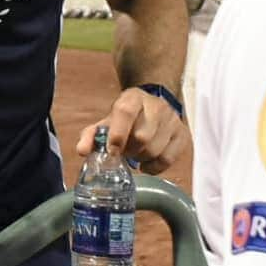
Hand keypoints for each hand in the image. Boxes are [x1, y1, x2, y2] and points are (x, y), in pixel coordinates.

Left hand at [75, 86, 191, 173]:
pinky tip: (146, 162)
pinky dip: (154, 167)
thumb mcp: (106, 122)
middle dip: (130, 150)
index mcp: (133, 98)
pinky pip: (168, 160)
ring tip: (135, 153)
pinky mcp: (183, 135)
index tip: (112, 151)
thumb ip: (91, 135)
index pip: (125, 112)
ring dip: (141, 158)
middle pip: (142, 137)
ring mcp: (172, 120)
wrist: (151, 107)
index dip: (118, 134)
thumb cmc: (125, 119)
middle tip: (124, 151)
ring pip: (155, 150)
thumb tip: (83, 151)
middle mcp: (156, 106)